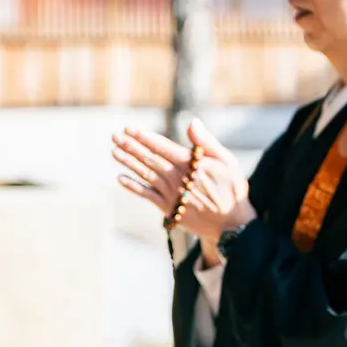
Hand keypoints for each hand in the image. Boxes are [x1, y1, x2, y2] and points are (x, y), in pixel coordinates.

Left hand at [113, 120, 254, 246]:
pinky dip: (133, 187)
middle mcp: (177, 178)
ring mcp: (172, 194)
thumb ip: (207, 142)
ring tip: (114, 152)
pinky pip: (147, 196)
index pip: (162, 146)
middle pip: (150, 159)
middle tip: (115, 136)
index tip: (129, 128)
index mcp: (191, 164)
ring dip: (129, 163)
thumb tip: (192, 122)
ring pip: (146, 175)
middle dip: (131, 146)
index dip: (144, 137)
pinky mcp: (169, 209)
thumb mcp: (226, 161)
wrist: (231, 223)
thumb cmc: (231, 188)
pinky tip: (120, 179)